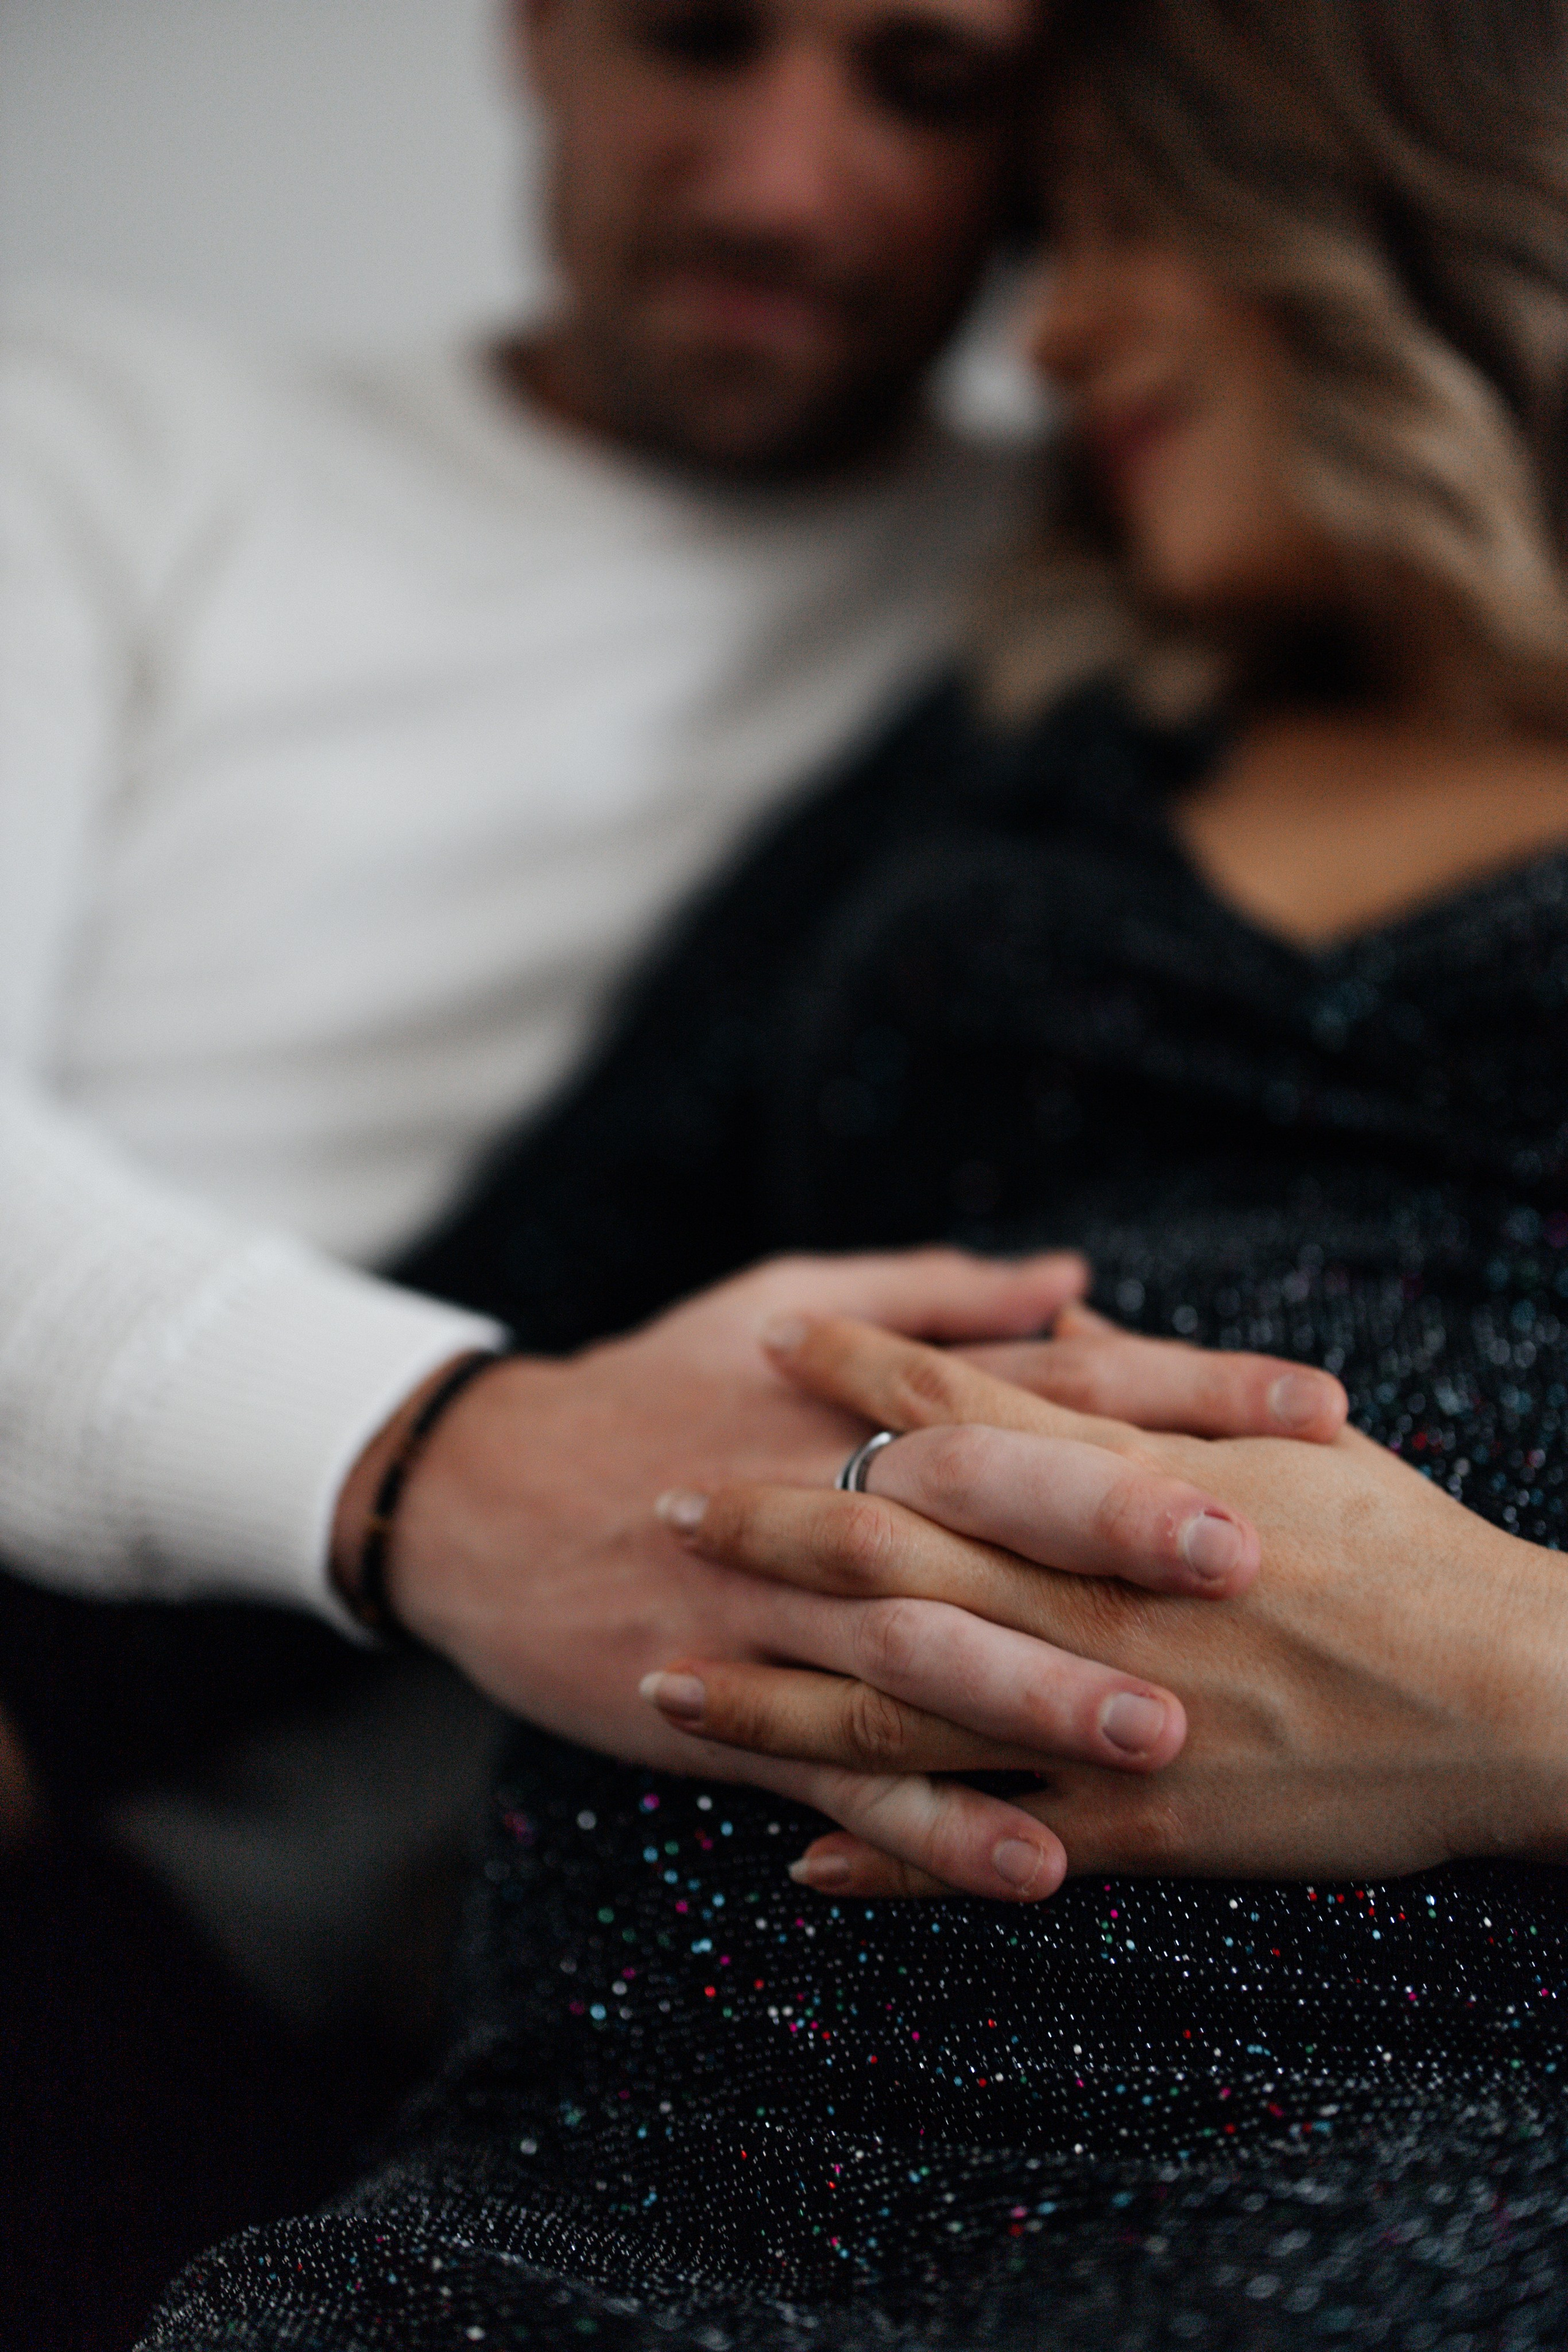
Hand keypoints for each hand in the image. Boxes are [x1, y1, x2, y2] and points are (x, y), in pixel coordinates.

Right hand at [333, 1252, 1336, 1898]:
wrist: (481, 1490)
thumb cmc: (656, 1383)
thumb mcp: (781, 1300)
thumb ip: (935, 1295)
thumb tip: (1080, 1277)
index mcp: (861, 1395)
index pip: (1045, 1378)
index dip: (1180, 1388)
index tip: (1311, 1407)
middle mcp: (826, 1492)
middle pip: (979, 1503)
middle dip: (1110, 1528)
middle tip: (1242, 1560)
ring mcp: (772, 1610)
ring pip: (914, 1653)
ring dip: (1033, 1695)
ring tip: (1157, 1735)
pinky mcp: (721, 1705)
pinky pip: (838, 1776)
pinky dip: (933, 1827)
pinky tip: (1035, 1867)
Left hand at [651, 1315, 1567, 1896]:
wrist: (1513, 1697)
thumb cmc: (1409, 1553)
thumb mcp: (1291, 1441)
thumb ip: (1155, 1383)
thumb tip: (1056, 1312)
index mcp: (1132, 1489)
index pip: (964, 1410)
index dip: (858, 1370)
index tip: (766, 1335)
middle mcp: (1093, 1596)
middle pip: (893, 1546)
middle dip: (769, 1522)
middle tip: (664, 1501)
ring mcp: (1105, 1715)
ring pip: (901, 1705)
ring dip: (776, 1696)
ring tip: (670, 1681)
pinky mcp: (1138, 1824)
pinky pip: (985, 1845)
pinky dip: (887, 1852)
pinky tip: (797, 1857)